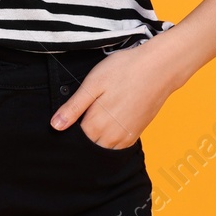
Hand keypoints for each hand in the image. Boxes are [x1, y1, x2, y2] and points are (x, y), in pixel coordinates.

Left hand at [49, 39, 185, 148]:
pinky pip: (117, 146)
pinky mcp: (135, 134)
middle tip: (87, 111)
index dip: (68, 127)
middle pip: (88, 145)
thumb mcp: (93, 83)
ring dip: (97, 138)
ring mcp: (125, 138)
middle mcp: (110, 137)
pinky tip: (112, 120)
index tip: (71, 115)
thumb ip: (73, 108)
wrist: (159, 68)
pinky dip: (111, 138)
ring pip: (102, 147)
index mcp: (95, 125)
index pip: (73, 138)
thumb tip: (55, 126)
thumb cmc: (125, 70)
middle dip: (83, 135)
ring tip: (101, 113)